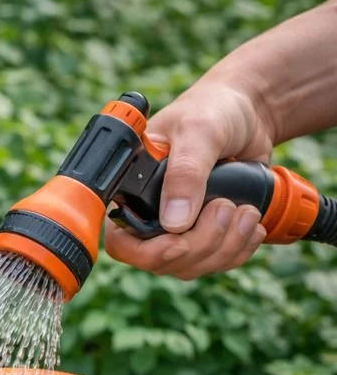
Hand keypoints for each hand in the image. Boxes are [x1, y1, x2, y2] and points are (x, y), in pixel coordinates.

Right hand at [104, 80, 272, 278]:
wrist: (249, 112)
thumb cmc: (214, 109)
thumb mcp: (198, 131)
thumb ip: (185, 174)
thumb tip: (174, 223)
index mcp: (133, 191)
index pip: (122, 243)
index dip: (147, 253)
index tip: (178, 242)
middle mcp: (151, 216)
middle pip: (163, 261)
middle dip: (202, 243)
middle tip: (227, 207)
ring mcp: (179, 230)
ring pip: (192, 266)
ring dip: (226, 247)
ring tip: (247, 211)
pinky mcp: (207, 235)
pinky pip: (217, 263)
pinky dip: (239, 250)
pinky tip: (252, 226)